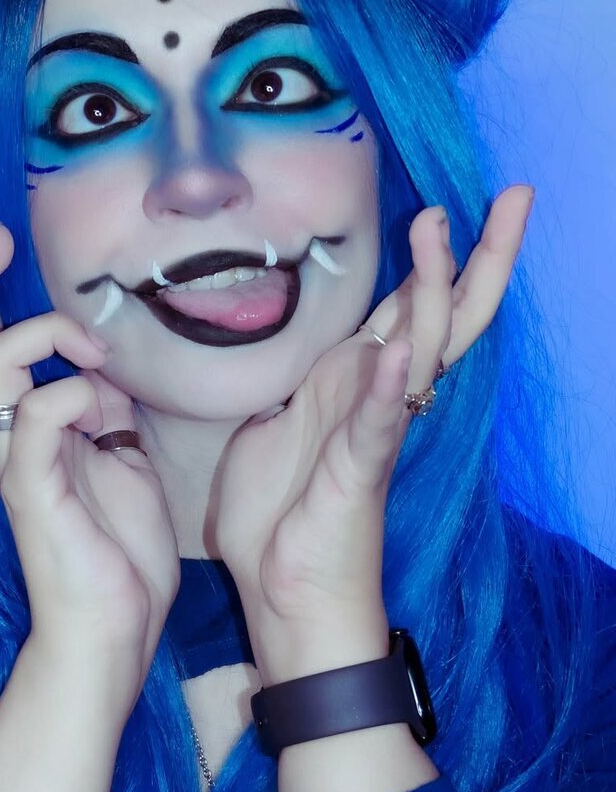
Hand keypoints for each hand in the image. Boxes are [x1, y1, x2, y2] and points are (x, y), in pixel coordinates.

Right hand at [0, 223, 179, 709]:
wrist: (114, 627)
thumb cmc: (117, 547)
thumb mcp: (122, 456)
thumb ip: (105, 408)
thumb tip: (101, 368)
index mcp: (25, 427)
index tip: (2, 242)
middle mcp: (6, 438)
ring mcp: (16, 463)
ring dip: (45, 336)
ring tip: (97, 352)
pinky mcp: (34, 492)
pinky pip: (37, 420)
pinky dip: (70, 393)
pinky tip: (101, 403)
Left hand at [215, 186, 533, 682]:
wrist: (284, 593)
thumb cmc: (282, 510)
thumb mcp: (276, 419)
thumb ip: (299, 379)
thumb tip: (304, 347)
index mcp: (357, 380)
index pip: (411, 307)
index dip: (438, 260)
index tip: (458, 206)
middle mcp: (379, 396)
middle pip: (443, 315)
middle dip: (478, 258)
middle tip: (516, 199)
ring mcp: (374, 430)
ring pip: (420, 350)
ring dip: (431, 292)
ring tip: (443, 234)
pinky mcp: (359, 469)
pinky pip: (378, 420)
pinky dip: (389, 383)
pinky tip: (400, 348)